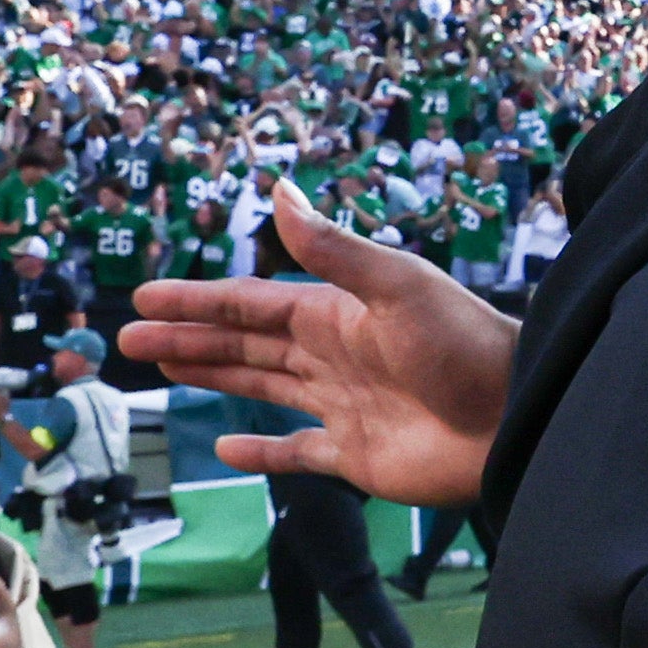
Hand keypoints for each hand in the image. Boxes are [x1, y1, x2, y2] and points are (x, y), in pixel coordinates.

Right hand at [119, 183, 509, 507]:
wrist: (517, 418)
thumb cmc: (466, 346)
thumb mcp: (398, 286)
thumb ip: (333, 248)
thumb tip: (278, 190)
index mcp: (338, 314)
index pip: (252, 304)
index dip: (199, 301)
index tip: (146, 297)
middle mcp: (335, 357)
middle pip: (247, 344)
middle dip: (190, 338)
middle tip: (130, 337)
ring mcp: (344, 407)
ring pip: (263, 387)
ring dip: (213, 377)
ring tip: (162, 369)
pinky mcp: (357, 457)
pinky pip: (297, 453)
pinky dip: (262, 452)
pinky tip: (225, 447)